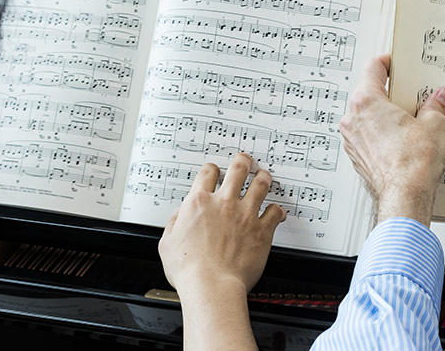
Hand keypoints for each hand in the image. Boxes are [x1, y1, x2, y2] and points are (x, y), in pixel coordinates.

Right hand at [158, 153, 286, 295]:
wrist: (211, 285)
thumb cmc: (189, 270)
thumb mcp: (167, 243)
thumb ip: (174, 224)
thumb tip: (178, 216)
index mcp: (199, 203)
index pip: (207, 173)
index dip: (212, 169)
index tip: (214, 171)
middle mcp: (224, 203)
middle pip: (238, 169)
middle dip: (243, 161)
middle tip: (245, 160)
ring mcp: (245, 215)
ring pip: (261, 184)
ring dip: (264, 178)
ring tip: (264, 176)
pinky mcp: (261, 230)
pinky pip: (275, 213)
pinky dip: (277, 211)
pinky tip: (277, 212)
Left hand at [339, 54, 444, 224]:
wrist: (405, 197)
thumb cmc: (412, 164)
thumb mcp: (434, 125)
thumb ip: (436, 106)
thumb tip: (441, 98)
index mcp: (366, 102)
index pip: (373, 68)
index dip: (389, 62)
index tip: (399, 63)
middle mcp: (352, 119)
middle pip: (369, 93)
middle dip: (392, 93)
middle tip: (413, 94)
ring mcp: (352, 140)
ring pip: (367, 117)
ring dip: (386, 115)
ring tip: (411, 121)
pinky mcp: (358, 158)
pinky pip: (368, 137)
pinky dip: (382, 134)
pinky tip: (402, 141)